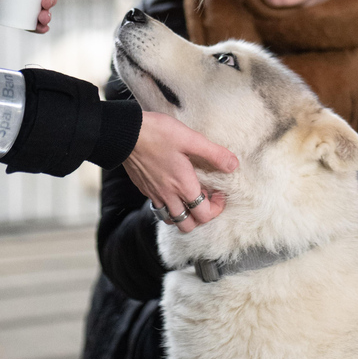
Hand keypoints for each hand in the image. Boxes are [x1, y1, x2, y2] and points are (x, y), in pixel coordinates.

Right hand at [123, 111, 238, 232]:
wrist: (124, 133)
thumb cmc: (158, 133)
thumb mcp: (191, 139)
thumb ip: (214, 154)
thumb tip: (233, 165)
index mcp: (182, 186)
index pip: (204, 215)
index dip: (216, 208)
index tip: (219, 193)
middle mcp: (168, 195)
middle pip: (187, 225)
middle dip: (200, 218)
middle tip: (205, 198)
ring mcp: (154, 194)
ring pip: (171, 219)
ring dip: (183, 214)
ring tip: (189, 195)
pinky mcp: (144, 189)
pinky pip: (159, 207)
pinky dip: (169, 205)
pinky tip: (172, 187)